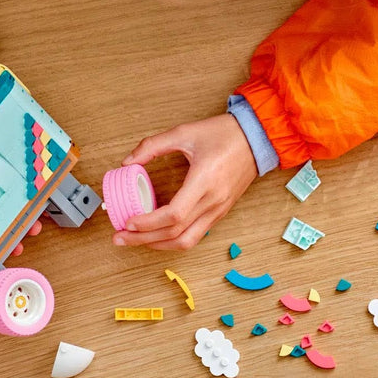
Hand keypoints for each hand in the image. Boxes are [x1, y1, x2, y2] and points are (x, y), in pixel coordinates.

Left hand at [113, 114, 258, 249]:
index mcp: (204, 181)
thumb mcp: (184, 132)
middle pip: (176, 234)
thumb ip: (153, 145)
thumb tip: (127, 162)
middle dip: (144, 239)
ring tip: (135, 241)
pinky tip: (157, 234)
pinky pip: (196, 235)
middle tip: (120, 238)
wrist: (257, 138)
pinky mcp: (220, 212)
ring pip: (187, 241)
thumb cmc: (224, 134)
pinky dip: (174, 239)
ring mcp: (219, 210)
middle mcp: (213, 201)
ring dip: (159, 245)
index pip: (174, 215)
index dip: (148, 223)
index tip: (128, 222)